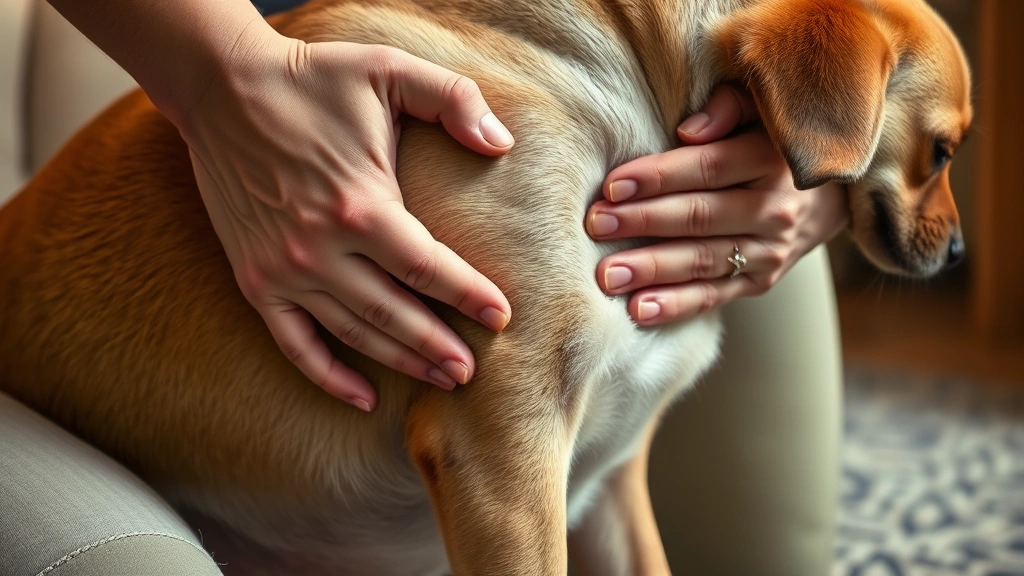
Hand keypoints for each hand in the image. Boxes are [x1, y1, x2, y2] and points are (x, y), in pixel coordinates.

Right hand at [179, 29, 513, 410]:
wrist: (221, 88)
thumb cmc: (312, 80)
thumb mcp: (388, 68)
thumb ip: (454, 99)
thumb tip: (504, 142)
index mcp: (359, 205)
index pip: (428, 268)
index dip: (469, 295)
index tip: (502, 316)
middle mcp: (319, 249)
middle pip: (394, 314)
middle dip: (439, 346)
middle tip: (473, 370)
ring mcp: (283, 270)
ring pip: (354, 334)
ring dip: (400, 361)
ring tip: (441, 379)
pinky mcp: (255, 280)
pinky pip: (294, 343)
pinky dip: (328, 375)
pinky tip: (363, 396)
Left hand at [586, 85, 848, 325]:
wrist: (825, 197)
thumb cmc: (769, 143)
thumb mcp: (760, 112)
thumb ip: (727, 108)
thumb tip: (688, 129)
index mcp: (772, 161)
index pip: (709, 169)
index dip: (659, 177)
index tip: (613, 185)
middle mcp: (774, 210)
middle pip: (699, 217)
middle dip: (644, 222)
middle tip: (597, 225)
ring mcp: (769, 252)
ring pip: (702, 261)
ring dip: (652, 269)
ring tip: (607, 275)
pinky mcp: (759, 283)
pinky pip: (712, 296)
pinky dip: (675, 306)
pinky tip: (638, 310)